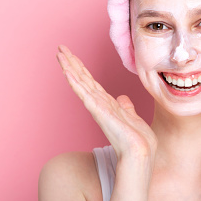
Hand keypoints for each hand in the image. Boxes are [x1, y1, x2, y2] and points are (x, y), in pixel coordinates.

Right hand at [56, 45, 156, 162]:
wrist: (140, 153)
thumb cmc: (137, 139)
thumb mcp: (131, 117)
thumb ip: (125, 107)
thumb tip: (122, 98)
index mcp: (106, 104)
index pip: (90, 82)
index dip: (81, 68)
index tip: (73, 55)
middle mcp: (99, 104)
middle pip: (82, 78)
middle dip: (71, 62)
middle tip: (60, 48)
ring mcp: (97, 107)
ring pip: (81, 82)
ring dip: (69, 67)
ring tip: (60, 54)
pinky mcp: (98, 111)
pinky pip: (84, 94)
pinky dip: (75, 83)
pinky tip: (67, 72)